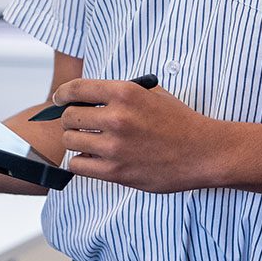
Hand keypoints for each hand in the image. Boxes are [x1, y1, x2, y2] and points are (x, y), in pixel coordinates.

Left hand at [53, 78, 224, 191]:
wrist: (202, 152)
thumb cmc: (179, 121)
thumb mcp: (152, 93)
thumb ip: (121, 93)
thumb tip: (89, 96)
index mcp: (125, 92)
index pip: (76, 89)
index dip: (63, 93)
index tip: (59, 98)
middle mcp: (116, 118)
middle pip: (69, 117)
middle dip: (71, 118)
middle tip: (79, 122)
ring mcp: (114, 147)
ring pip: (71, 141)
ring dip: (76, 140)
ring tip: (90, 140)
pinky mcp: (116, 171)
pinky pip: (78, 164)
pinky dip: (82, 161)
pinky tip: (94, 157)